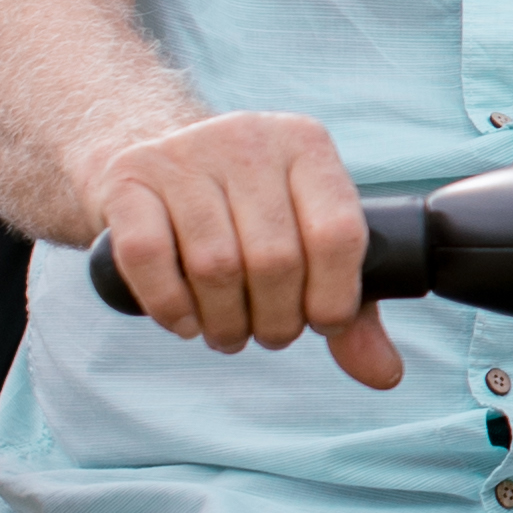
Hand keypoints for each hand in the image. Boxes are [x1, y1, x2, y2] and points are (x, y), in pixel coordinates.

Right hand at [96, 110, 402, 386]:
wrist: (153, 168)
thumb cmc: (245, 216)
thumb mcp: (307, 245)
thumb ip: (352, 307)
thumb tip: (385, 374)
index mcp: (306, 144)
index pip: (338, 233)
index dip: (334, 297)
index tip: (320, 322)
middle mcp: (247, 138)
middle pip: (275, 259)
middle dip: (276, 320)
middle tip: (267, 333)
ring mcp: (182, 153)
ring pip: (215, 265)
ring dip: (225, 323)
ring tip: (228, 332)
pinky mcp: (127, 178)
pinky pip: (149, 257)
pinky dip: (171, 307)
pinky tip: (185, 321)